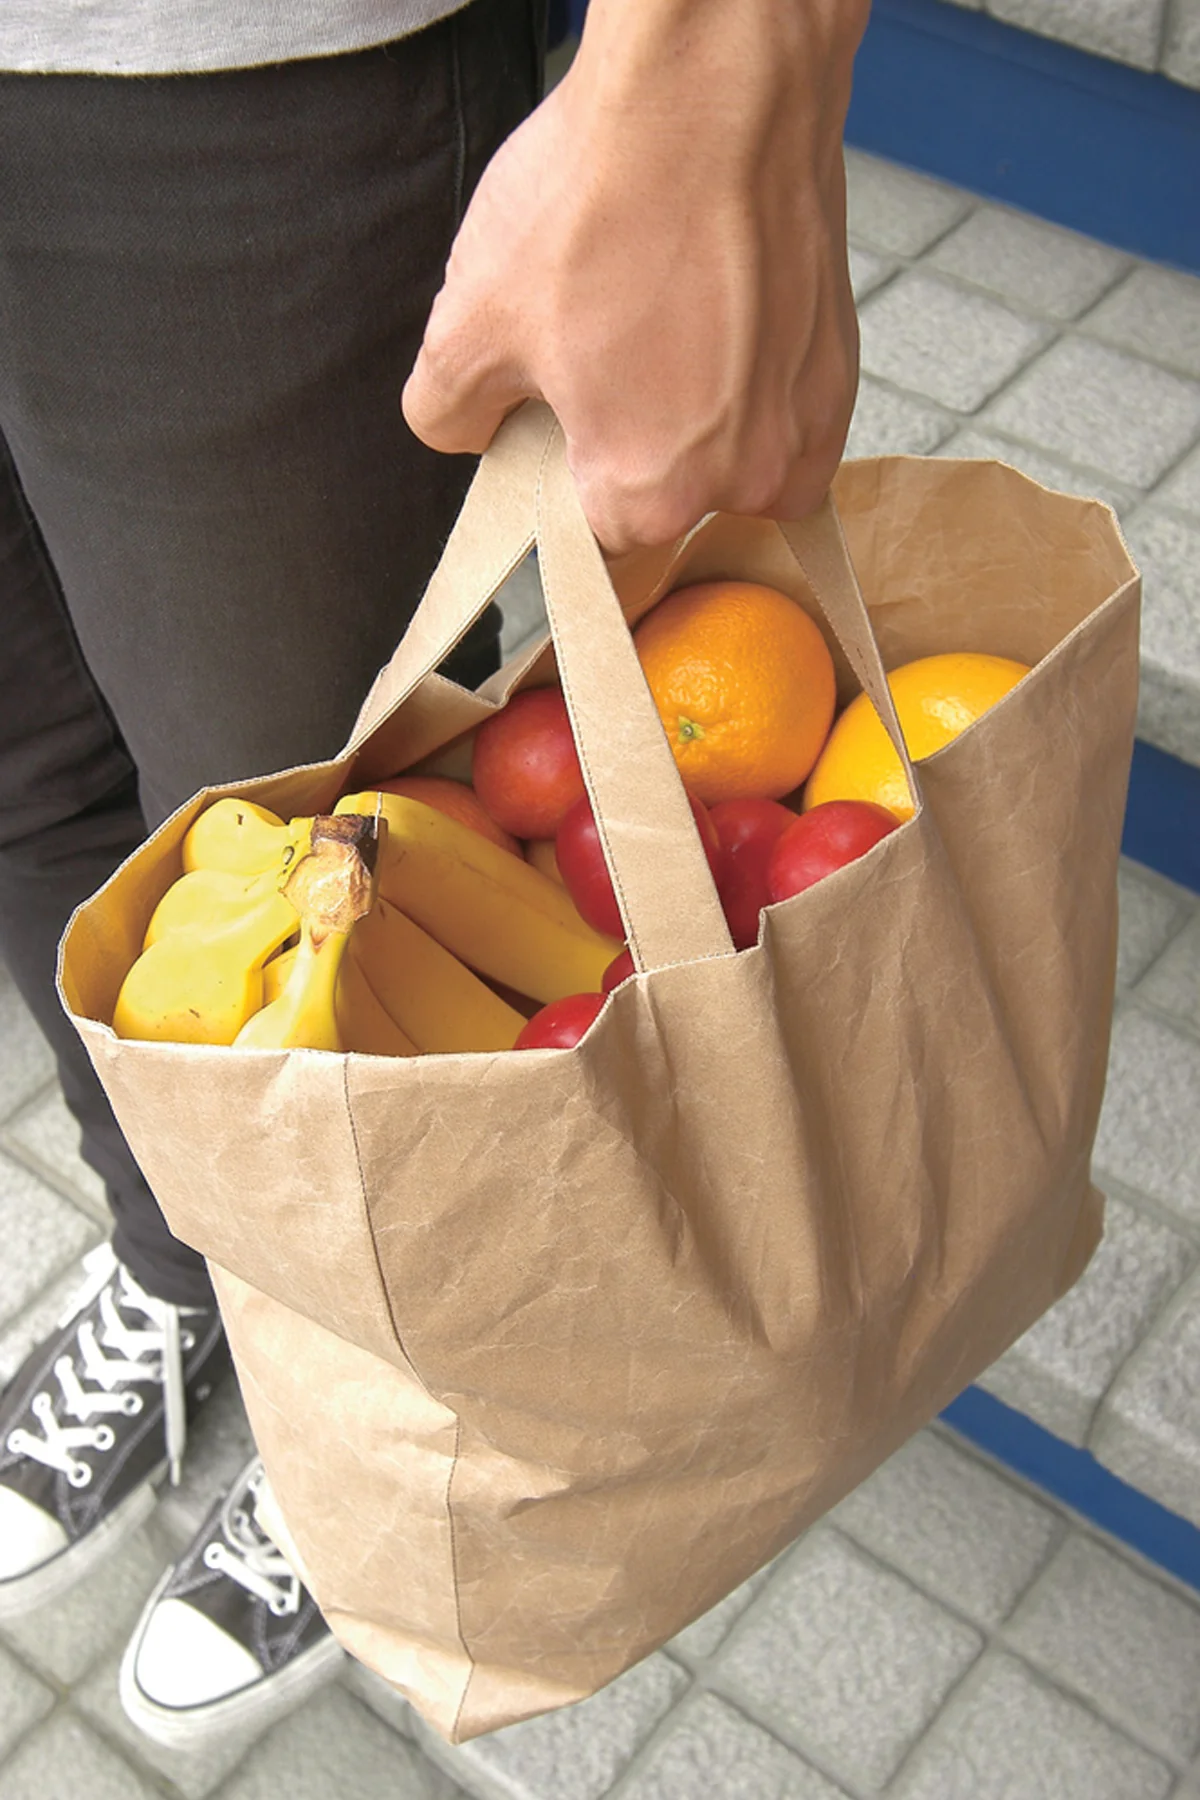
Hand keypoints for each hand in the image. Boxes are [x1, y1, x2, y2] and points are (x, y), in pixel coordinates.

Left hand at [403, 0, 868, 553]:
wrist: (718, 85)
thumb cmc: (601, 200)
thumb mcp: (468, 321)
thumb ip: (447, 413)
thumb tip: (465, 431)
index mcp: (648, 495)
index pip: (595, 543)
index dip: (564, 487)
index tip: (555, 435)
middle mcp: (743, 478)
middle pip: (670, 499)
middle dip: (630, 445)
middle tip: (600, 357)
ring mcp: (805, 423)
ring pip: (733, 456)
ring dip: (696, 413)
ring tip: (657, 322)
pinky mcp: (842, 363)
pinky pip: (784, 409)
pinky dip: (749, 376)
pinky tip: (712, 310)